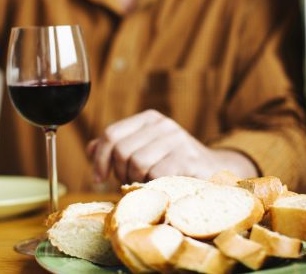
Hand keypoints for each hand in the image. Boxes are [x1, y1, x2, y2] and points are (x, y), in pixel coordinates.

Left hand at [87, 109, 257, 183]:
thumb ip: (117, 149)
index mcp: (149, 119)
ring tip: (146, 184)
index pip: (111, 134)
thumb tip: (90, 149)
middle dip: (119, 172)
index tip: (98, 177)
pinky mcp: (187, 158)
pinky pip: (154, 174)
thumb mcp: (145, 151)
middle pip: (121, 150)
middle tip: (128, 182)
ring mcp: (177, 140)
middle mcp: (163, 125)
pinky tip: (159, 187)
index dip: (99, 158)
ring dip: (135, 181)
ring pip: (136, 162)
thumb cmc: (173, 165)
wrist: (215, 173)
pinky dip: (152, 185)